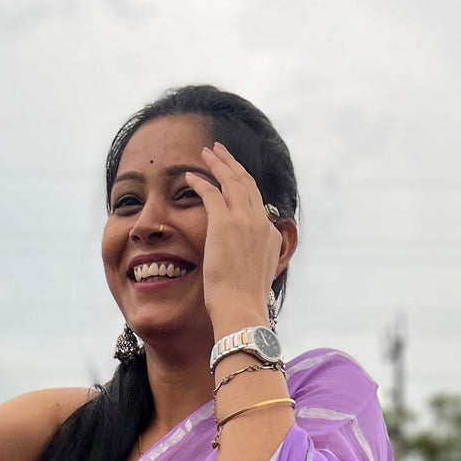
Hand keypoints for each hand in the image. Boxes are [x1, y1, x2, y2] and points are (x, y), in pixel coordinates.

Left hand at [186, 142, 285, 331]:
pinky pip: (211, 192)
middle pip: (247, 184)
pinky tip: (191, 175)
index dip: (244, 188)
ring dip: (218, 163)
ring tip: (207, 152)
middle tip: (220, 151)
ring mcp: (244, 221)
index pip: (257, 204)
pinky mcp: (224, 223)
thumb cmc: (244, 303)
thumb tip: (249, 262)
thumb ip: (256, 261)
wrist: (241, 309)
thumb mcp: (257, 278)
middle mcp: (260, 223)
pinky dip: (201, 180)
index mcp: (270, 236)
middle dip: (232, 164)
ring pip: (231, 181)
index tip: (233, 179)